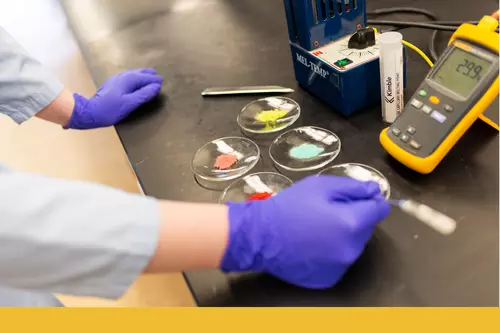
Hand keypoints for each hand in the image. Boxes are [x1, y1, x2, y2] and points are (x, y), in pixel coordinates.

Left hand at [67, 68, 162, 128]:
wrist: (91, 111)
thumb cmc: (111, 109)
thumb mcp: (130, 103)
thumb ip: (144, 94)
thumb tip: (157, 87)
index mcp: (130, 79)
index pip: (148, 77)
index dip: (156, 82)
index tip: (163, 85)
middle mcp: (124, 75)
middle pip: (142, 73)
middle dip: (151, 76)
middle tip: (159, 81)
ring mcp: (118, 78)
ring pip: (135, 74)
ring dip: (144, 77)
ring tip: (151, 79)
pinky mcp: (114, 83)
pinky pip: (130, 77)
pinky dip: (137, 79)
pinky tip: (136, 84)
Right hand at [221, 175, 389, 288]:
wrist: (260, 237)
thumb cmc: (289, 207)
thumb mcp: (320, 186)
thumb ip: (353, 187)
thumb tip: (375, 191)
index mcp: (352, 223)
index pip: (380, 210)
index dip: (370, 200)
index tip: (355, 198)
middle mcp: (352, 249)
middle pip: (367, 228)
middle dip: (354, 218)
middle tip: (327, 212)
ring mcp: (341, 267)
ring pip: (354, 245)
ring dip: (344, 236)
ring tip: (318, 229)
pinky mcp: (329, 279)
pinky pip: (340, 261)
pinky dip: (332, 252)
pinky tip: (313, 246)